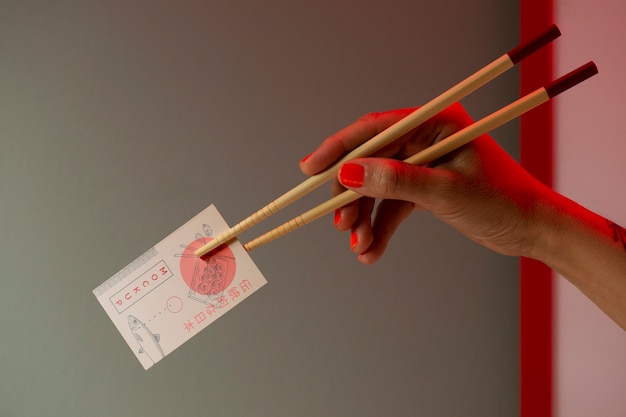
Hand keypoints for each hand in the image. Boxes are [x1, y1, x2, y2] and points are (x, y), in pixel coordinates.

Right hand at [300, 103, 552, 263]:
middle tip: (340, 226)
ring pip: (378, 187)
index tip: (310, 169)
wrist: (534, 231)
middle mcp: (426, 138)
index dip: (339, 148)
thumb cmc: (502, 203)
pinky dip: (381, 227)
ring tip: (360, 248)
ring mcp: (424, 163)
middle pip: (370, 162)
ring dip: (365, 218)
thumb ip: (396, 181)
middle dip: (353, 197)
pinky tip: (372, 251)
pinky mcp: (425, 187)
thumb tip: (348, 173)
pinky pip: (393, 204)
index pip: (375, 128)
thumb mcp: (445, 192)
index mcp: (435, 122)